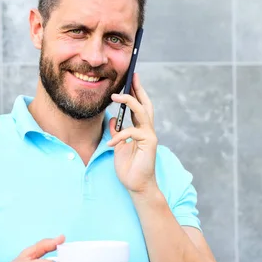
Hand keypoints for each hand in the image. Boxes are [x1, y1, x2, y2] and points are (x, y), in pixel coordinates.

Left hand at [108, 73, 157, 194]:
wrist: (136, 185)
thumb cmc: (129, 167)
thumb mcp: (118, 146)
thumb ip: (117, 132)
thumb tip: (112, 120)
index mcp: (140, 129)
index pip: (139, 107)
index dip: (135, 93)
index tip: (131, 79)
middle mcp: (147, 130)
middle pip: (145, 104)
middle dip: (139, 89)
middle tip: (132, 76)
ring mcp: (150, 136)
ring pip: (142, 112)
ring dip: (129, 101)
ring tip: (115, 96)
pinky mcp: (149, 143)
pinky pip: (132, 132)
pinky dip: (120, 135)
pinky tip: (111, 144)